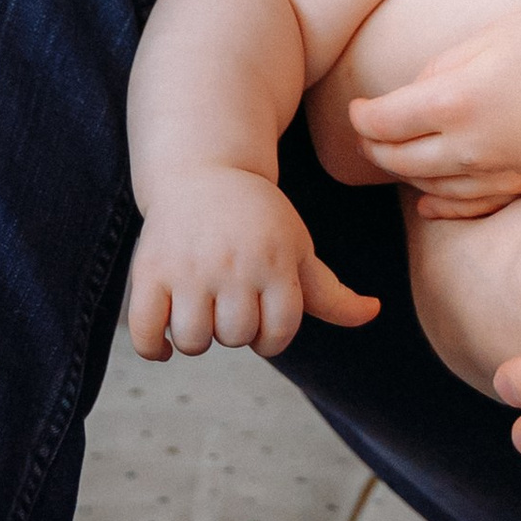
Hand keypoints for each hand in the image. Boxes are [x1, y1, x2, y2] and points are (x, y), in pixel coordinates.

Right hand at [126, 170, 378, 359]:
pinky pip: (146, 333)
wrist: (202, 171)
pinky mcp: (149, 271)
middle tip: (228, 301)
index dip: (271, 335)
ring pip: (193, 341)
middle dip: (234, 329)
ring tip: (200, 311)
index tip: (263, 316)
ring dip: (196, 338)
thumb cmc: (259, 219)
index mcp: (275, 262)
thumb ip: (332, 292)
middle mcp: (233, 265)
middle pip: (235, 338)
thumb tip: (373, 312)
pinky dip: (154, 349)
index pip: (278, 334)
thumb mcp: (298, 248)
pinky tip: (165, 343)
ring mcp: (188, 269)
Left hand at [349, 10, 520, 215]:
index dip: (362, 116)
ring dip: (404, 173)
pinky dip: (440, 204)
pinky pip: (468, 208)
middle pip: (396, 160)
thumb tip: (409, 98)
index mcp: (454, 100)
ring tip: (395, 155)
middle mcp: (470, 148)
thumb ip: (443, 67)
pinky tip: (430, 199)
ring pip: (428, 187)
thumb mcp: (497, 35)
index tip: (359, 106)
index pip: (380, 122)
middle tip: (367, 130)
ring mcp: (500, 175)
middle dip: (373, 147)